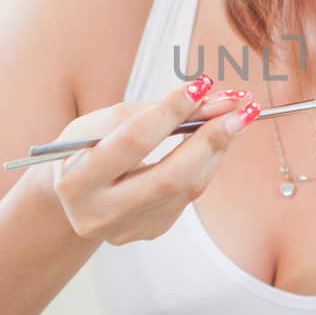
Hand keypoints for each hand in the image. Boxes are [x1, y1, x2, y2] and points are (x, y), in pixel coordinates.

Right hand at [43, 76, 256, 244]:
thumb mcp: (102, 123)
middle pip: (170, 177)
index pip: (132, 142)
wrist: (73, 195)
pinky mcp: (151, 231)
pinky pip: (189, 195)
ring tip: (236, 116)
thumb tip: (208, 98)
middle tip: (242, 106)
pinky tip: (214, 140)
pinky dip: (205, 163)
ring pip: (187, 188)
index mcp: (76, 182)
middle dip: (211, 137)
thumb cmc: (86, 148)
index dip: (170, 112)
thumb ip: (152, 111)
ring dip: (217, 148)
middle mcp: (100, 214)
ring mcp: (128, 228)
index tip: (202, 84)